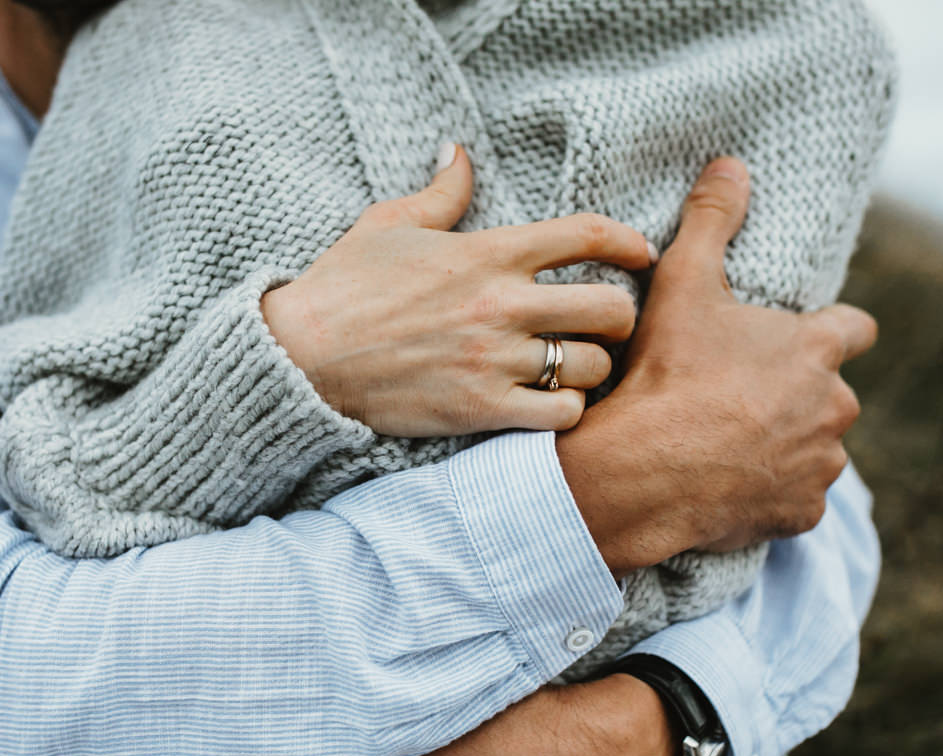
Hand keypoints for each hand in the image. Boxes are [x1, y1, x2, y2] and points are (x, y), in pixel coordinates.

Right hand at [260, 142, 655, 436]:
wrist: (301, 357)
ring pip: (592, 365)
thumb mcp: (388, 223)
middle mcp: (502, 304)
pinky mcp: (481, 410)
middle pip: (609, 307)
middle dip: (623, 315)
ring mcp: (495, 360)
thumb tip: (458, 152)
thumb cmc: (343, 287)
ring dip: (595, 367)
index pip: (586, 234)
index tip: (641, 254)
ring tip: (579, 367)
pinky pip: (560, 415)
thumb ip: (440, 193)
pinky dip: (567, 411)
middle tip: (610, 323)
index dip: (629, 242)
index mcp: (488, 252)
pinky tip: (551, 404)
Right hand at [558, 157, 876, 573]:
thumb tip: (731, 164)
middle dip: (797, 395)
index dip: (829, 333)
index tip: (801, 342)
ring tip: (730, 444)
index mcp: (817, 349)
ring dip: (788, 445)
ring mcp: (822, 463)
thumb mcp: (684, 283)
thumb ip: (712, 221)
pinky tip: (730, 484)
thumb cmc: (667, 373)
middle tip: (738, 398)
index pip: (854, 329)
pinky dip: (772, 493)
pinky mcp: (803, 511)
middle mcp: (835, 405)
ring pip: (816, 448)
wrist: (646, 469)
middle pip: (831, 394)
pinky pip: (797, 500)